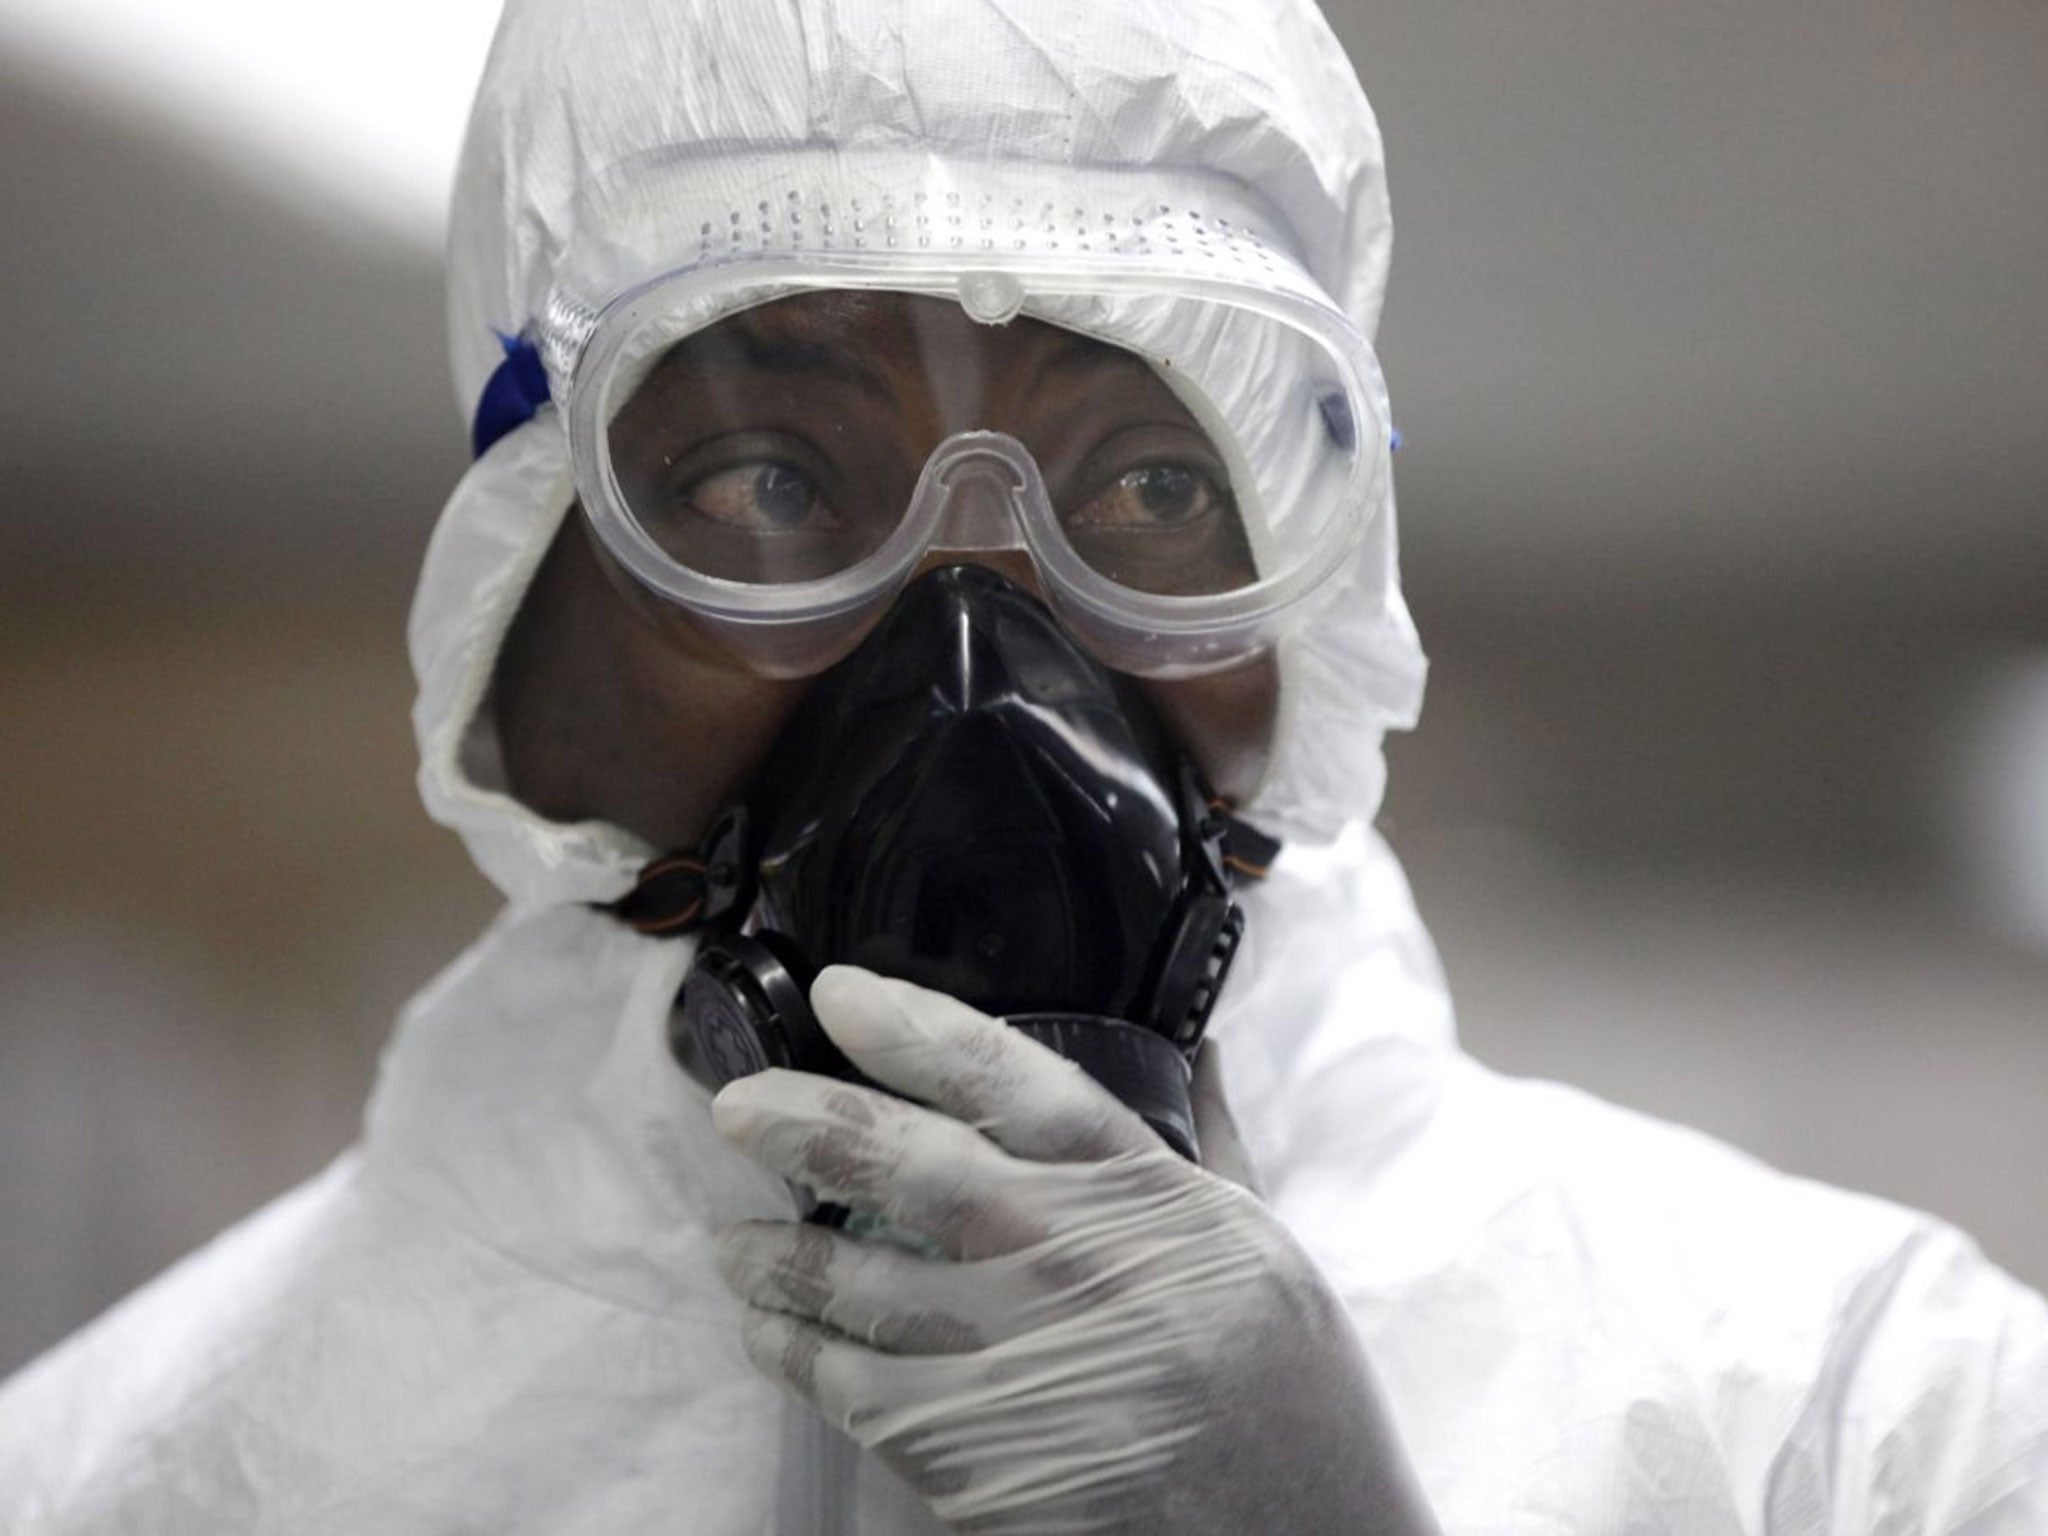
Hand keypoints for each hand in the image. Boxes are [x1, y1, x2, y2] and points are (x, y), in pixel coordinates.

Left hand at [710, 966, 1437, 1533]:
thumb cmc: (1291, 1400)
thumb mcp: (1266, 1251)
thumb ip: (1213, 1146)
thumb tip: (1195, 1047)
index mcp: (1152, 1199)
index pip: (1017, 1086)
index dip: (919, 1030)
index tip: (842, 996)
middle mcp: (1079, 1263)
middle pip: (917, 1169)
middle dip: (811, 1124)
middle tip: (735, 1107)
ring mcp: (1022, 1359)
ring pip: (863, 1284)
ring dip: (779, 1258)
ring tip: (732, 1242)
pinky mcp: (977, 1455)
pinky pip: (856, 1390)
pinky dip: (797, 1357)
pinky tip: (769, 1337)